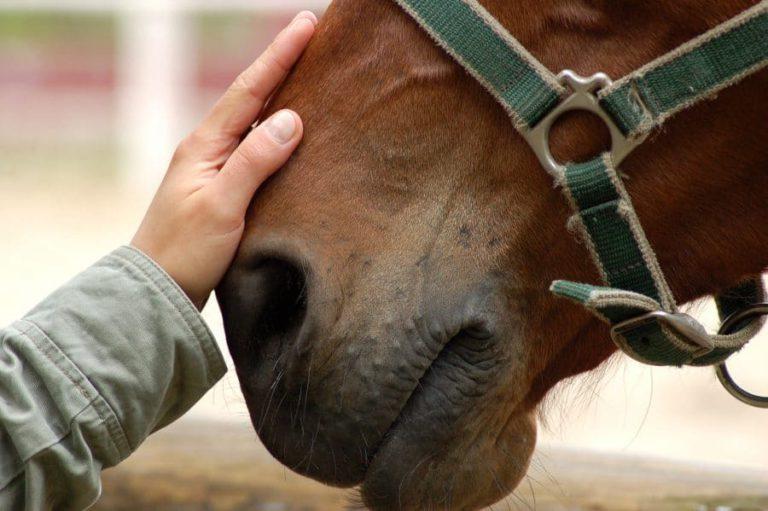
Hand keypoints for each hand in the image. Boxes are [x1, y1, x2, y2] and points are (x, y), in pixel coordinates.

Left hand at [131, 11, 316, 308]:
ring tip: (310, 75)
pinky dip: (278, 133)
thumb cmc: (185, 251)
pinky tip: (294, 133)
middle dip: (281, 66)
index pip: (249, 91)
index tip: (305, 24)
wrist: (158, 291)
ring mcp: (215, 169)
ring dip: (281, 96)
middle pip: (252, 98)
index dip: (278, 56)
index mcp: (205, 146)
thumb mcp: (222, 205)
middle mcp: (209, 150)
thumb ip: (255, 161)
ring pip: (255, 123)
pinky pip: (257, 150)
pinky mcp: (225, 190)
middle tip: (311, 37)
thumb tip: (292, 118)